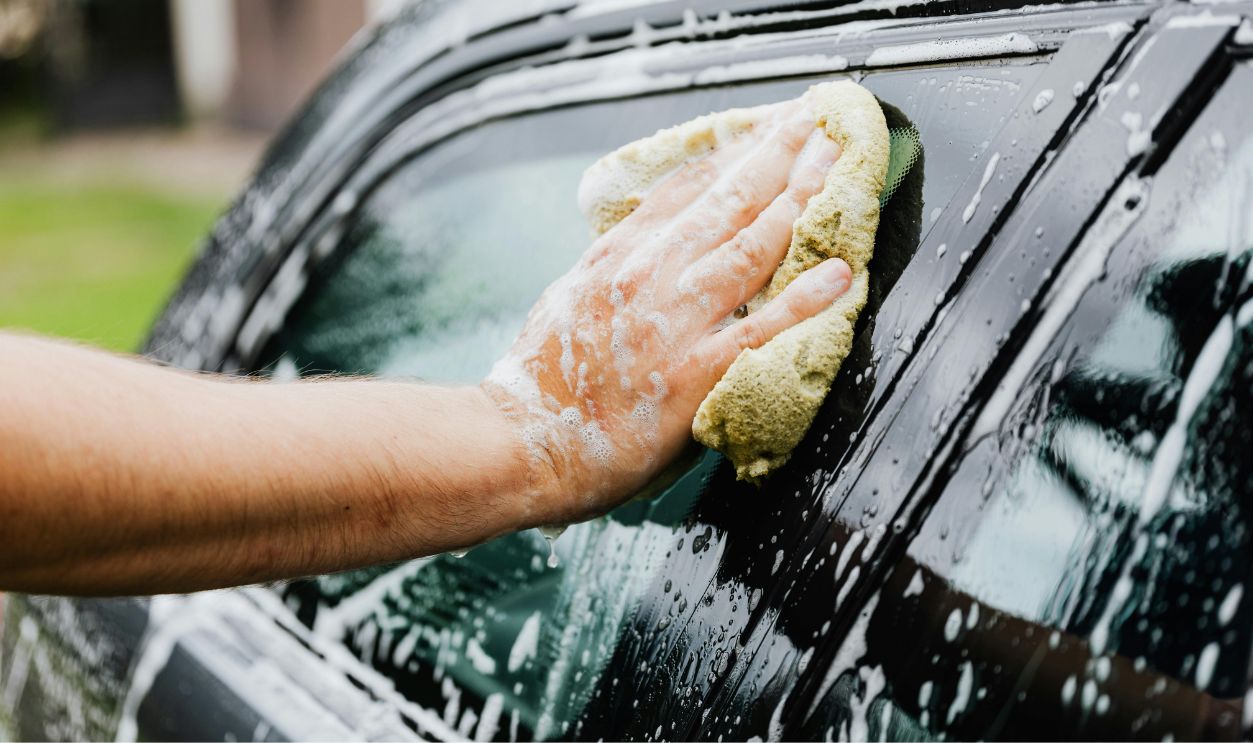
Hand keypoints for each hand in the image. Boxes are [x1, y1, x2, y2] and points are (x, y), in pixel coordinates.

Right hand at [481, 98, 850, 524]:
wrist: (520, 445)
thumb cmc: (542, 382)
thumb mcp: (569, 299)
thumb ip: (613, 267)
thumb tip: (651, 245)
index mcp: (615, 257)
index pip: (684, 188)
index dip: (734, 153)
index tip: (768, 128)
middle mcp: (645, 276)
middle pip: (726, 200)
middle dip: (779, 154)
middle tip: (818, 121)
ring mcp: (670, 323)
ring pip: (750, 247)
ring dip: (800, 200)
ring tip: (835, 165)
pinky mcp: (692, 375)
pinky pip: (760, 328)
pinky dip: (803, 298)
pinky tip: (839, 273)